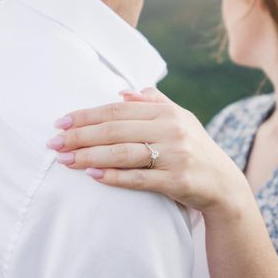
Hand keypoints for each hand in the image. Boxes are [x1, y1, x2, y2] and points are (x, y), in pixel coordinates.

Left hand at [48, 87, 251, 217]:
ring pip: (123, 153)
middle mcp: (172, 130)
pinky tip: (93, 175)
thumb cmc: (195, 149)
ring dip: (89, 156)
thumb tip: (122, 92)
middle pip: (115, 130)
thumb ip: (154, 103)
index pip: (117, 111)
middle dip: (79, 136)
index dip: (86, 116)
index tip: (60, 123)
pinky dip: (114, 177)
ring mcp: (175, 155)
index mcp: (167, 112)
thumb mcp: (181, 119)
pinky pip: (139, 178)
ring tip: (64, 160)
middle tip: (52, 144)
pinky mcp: (177, 181)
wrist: (224, 184)